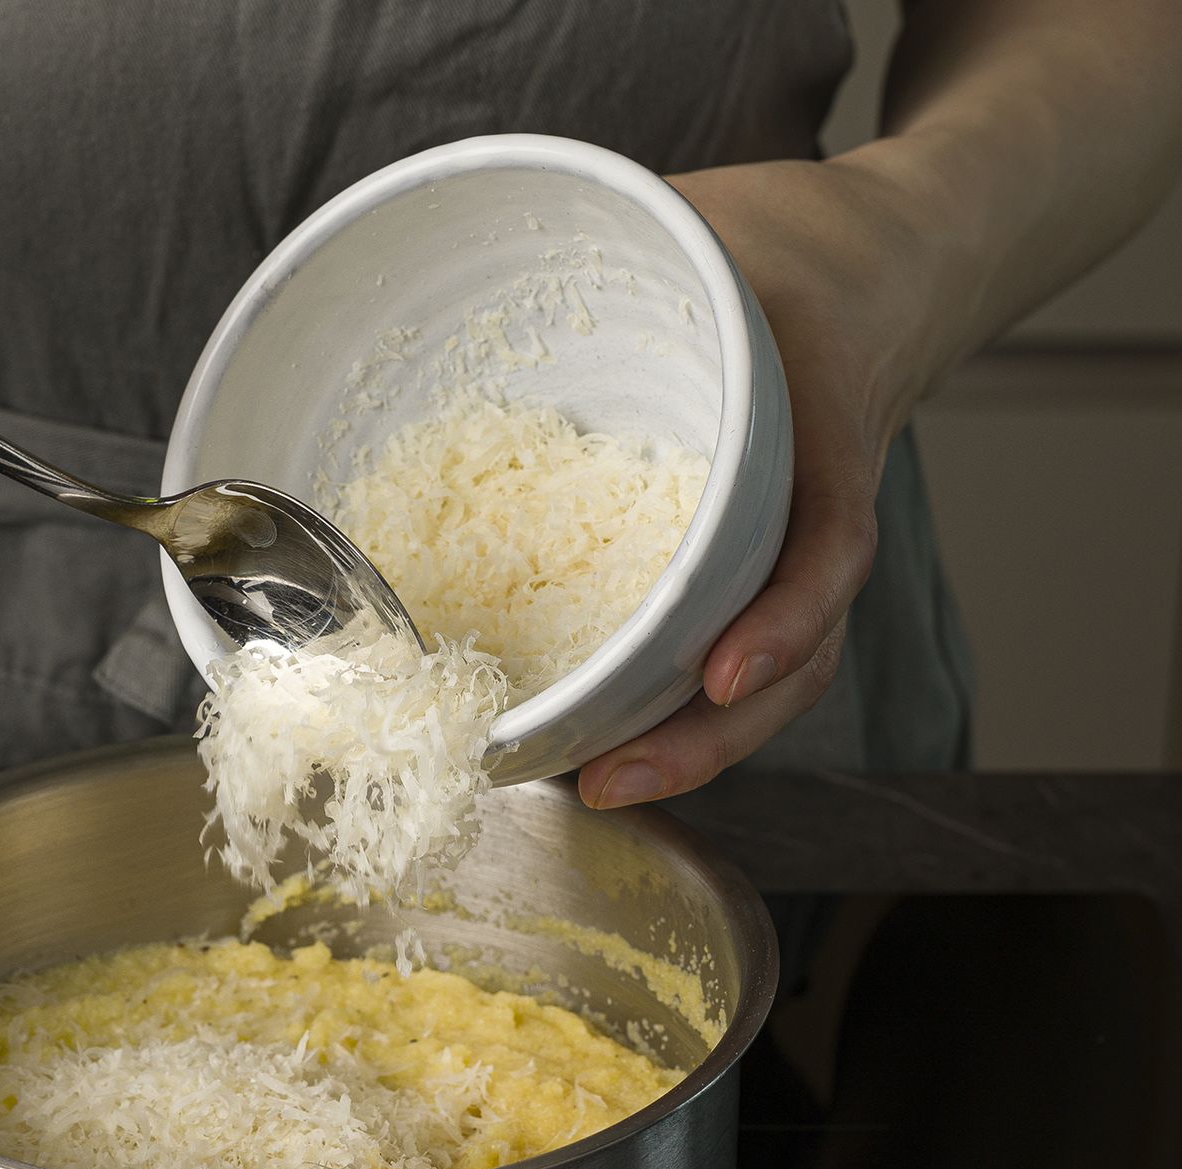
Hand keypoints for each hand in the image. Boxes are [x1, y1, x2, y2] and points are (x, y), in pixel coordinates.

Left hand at [578, 149, 949, 808]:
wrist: (864, 262)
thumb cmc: (776, 241)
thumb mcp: (705, 218)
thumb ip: (624, 236)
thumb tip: (468, 240)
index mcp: (822, 414)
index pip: (828, 535)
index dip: (784, 613)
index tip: (723, 672)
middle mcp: (815, 502)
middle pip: (797, 647)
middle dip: (708, 732)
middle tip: (612, 780)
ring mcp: (787, 543)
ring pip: (768, 672)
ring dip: (691, 743)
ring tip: (599, 785)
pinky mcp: (746, 562)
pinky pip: (727, 641)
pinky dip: (675, 697)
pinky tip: (608, 735)